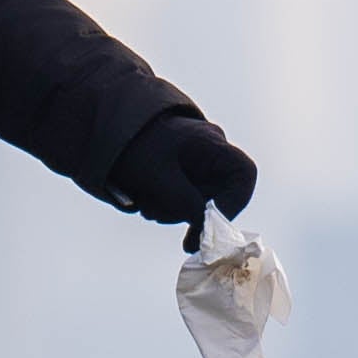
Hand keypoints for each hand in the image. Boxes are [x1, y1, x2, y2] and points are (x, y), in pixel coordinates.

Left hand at [107, 110, 257, 230]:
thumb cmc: (136, 144)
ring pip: (200, 205)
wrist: (113, 131)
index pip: (244, 174)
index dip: (234, 202)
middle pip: (220, 196)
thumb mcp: (157, 174)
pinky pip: (185, 204)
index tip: (211, 224)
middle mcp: (212, 157)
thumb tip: (204, 226)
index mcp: (212, 144)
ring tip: (146, 203)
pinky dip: (167, 208)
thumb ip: (183, 201)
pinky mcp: (185, 180)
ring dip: (173, 211)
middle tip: (160, 215)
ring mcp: (199, 169)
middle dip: (192, 213)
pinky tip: (147, 201)